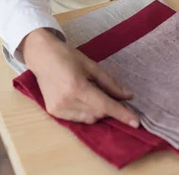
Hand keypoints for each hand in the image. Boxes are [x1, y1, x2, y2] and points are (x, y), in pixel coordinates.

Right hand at [19, 28, 139, 126]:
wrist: (42, 56)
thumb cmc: (67, 56)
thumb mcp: (91, 65)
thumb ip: (110, 83)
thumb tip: (127, 96)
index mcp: (77, 87)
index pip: (104, 105)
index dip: (121, 114)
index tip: (136, 122)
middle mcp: (67, 101)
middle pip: (98, 114)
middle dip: (109, 109)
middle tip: (113, 97)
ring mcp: (59, 109)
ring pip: (88, 119)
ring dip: (97, 112)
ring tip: (93, 93)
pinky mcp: (54, 112)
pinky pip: (77, 119)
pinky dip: (86, 113)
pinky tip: (83, 99)